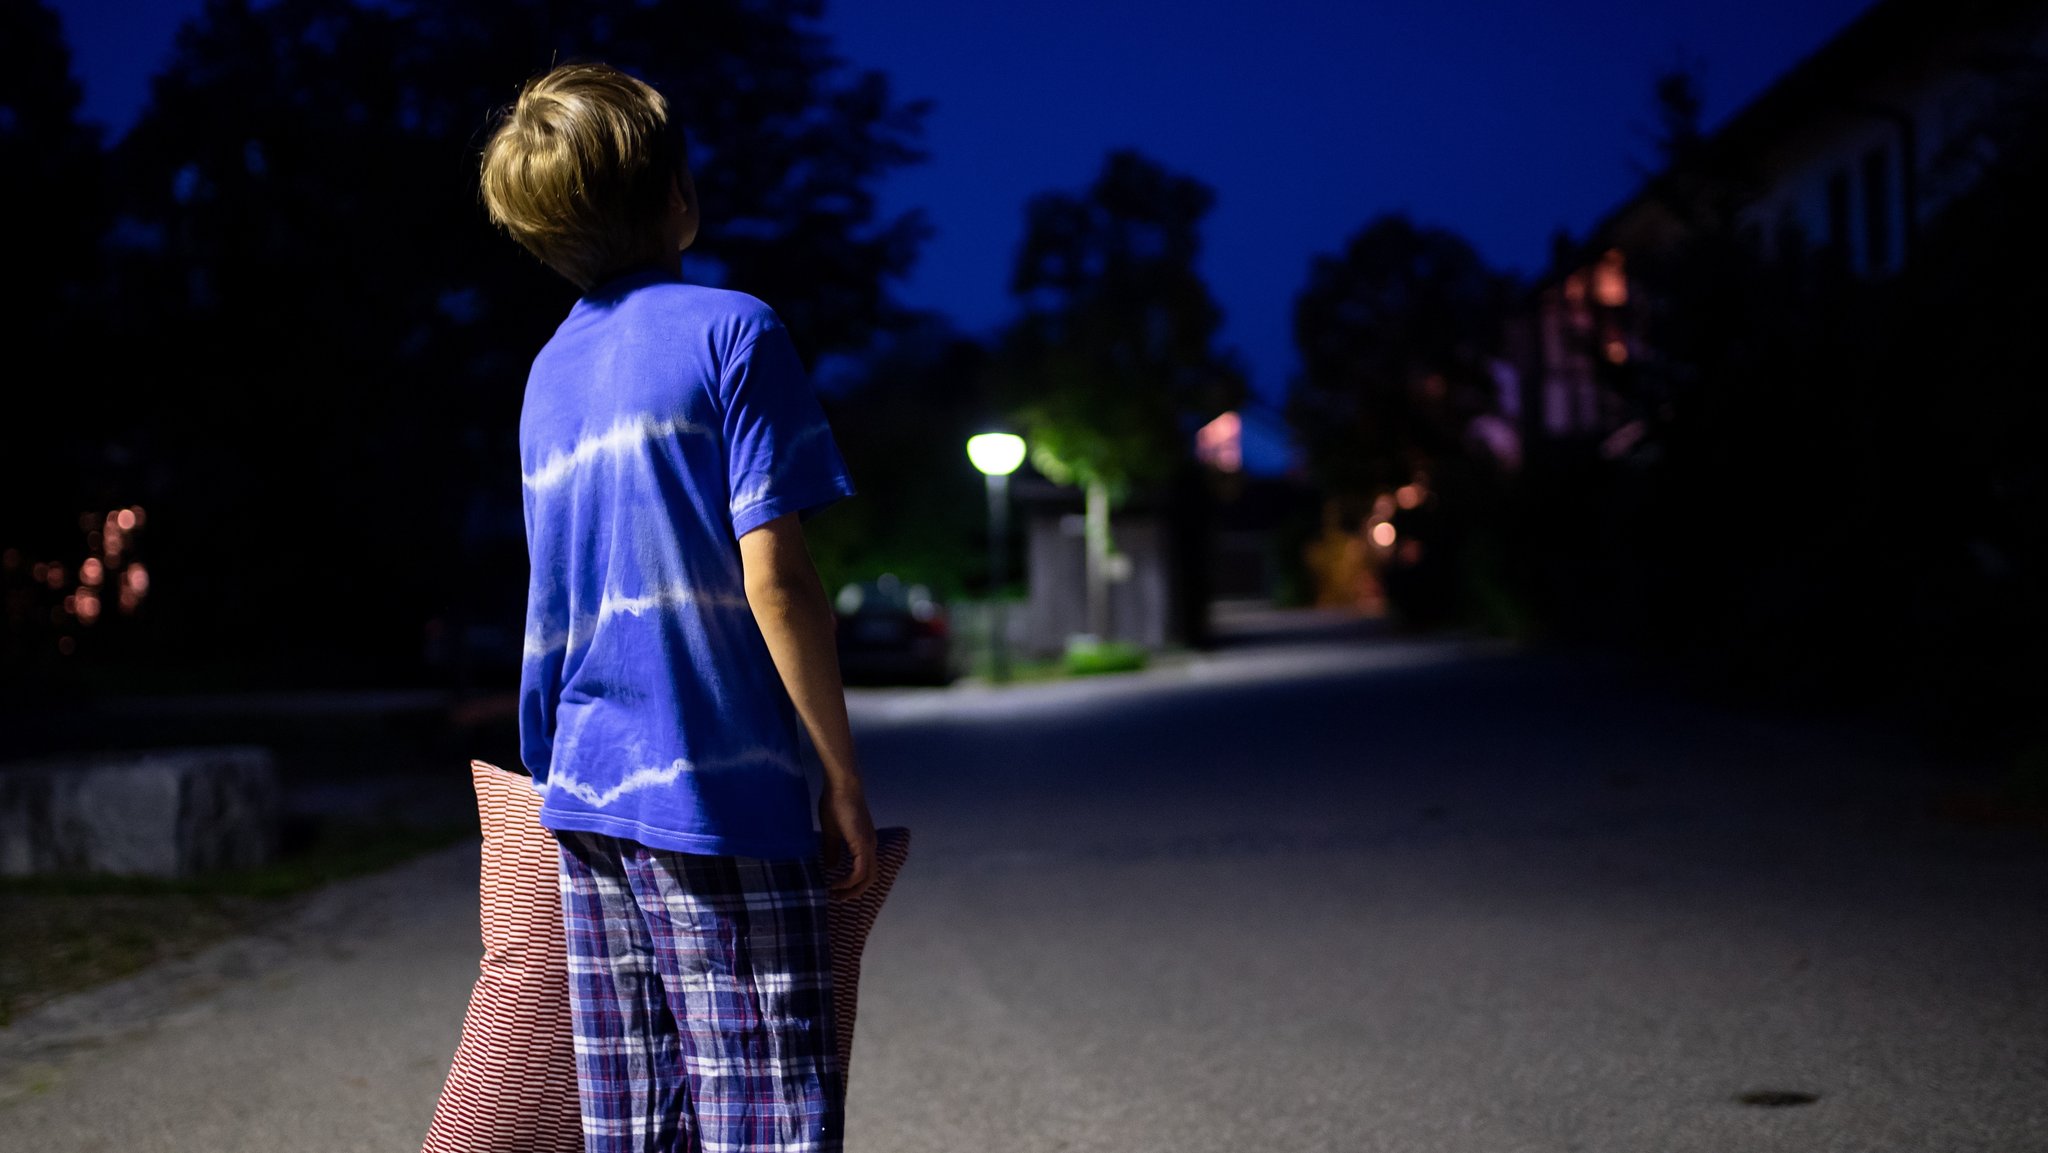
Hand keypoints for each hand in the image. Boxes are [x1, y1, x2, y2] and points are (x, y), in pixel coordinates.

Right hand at [818, 780, 875, 901]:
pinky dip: (850, 881)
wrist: (840, 786)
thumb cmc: (835, 804)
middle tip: (837, 898)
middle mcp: (870, 846)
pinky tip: (836, 882)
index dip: (852, 883)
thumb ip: (832, 850)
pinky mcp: (863, 844)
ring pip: (868, 877)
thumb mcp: (831, 832)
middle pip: (870, 878)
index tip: (834, 888)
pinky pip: (861, 871)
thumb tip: (832, 867)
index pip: (865, 870)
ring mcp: (869, 845)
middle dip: (854, 892)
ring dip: (853, 889)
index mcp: (864, 843)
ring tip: (835, 893)